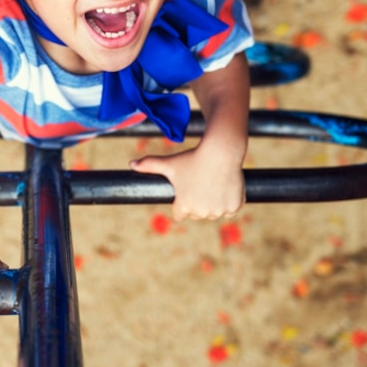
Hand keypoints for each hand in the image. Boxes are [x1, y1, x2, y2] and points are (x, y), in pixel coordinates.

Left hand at [130, 143, 244, 221]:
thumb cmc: (192, 158)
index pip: (180, 213)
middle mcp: (202, 212)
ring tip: (212, 184)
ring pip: (214, 212)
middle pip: (197, 213)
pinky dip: (228, 202)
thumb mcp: (170, 163)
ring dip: (213, 203)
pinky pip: (229, 209)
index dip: (182, 202)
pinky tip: (224, 187)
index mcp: (184, 207)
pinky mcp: (234, 207)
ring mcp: (219, 211)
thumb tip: (131, 164)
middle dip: (197, 203)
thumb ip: (150, 165)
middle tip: (200, 183)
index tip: (186, 190)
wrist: (221, 152)